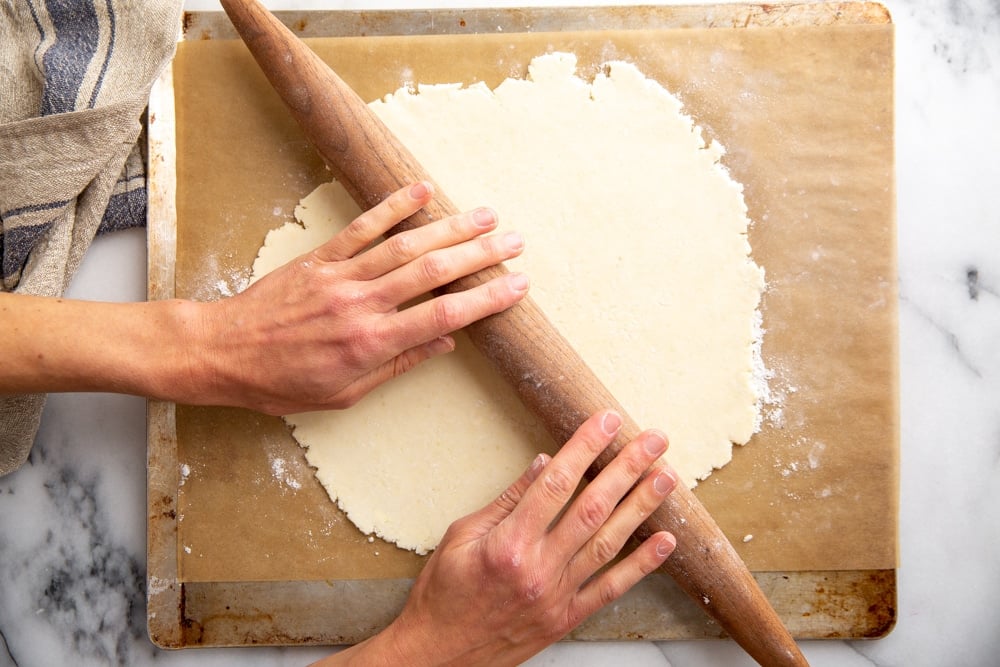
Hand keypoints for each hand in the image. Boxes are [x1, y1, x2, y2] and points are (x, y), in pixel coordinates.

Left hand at [183, 181, 528, 413]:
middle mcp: (362, 304)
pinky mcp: (321, 257)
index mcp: (372, 344)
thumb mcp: (344, 394)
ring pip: (405, 246)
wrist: (223, 353)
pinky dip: (393, 207)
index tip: (517, 287)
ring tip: (486, 215)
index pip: (443, 317)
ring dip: (450, 227)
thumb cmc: (282, 383)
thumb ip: (397, 365)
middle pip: (433, 273)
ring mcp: (341, 276)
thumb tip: (443, 344)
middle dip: (480, 254)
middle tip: (516, 242)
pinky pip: (363, 227)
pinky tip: (422, 190)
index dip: (486, 299)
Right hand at [325, 410, 677, 666]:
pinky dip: (642, 565)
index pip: (556, 483)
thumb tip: (544, 465)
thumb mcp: (462, 535)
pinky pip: (611, 589)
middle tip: (654, 440)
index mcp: (508, 542)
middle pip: (592, 508)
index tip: (606, 421)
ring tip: (667, 476)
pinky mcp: (566, 617)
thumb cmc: (444, 592)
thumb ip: (507, 500)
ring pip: (609, 543)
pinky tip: (665, 542)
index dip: (584, 447)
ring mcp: (557, 595)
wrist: (440, 654)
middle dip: (627, 468)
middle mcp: (538, 568)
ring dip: (641, 507)